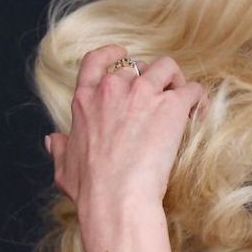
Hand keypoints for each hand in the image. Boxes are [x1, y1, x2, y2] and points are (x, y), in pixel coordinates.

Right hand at [43, 44, 211, 216]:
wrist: (117, 197)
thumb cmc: (90, 188)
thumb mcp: (64, 167)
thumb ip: (60, 148)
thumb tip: (53, 140)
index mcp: (86, 100)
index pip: (95, 61)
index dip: (111, 54)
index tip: (122, 54)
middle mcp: (112, 89)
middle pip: (138, 66)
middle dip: (150, 79)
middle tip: (160, 99)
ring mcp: (142, 94)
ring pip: (167, 68)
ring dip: (176, 81)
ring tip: (183, 101)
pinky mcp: (170, 105)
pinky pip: (192, 89)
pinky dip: (198, 98)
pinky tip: (198, 114)